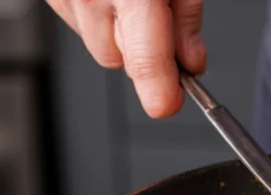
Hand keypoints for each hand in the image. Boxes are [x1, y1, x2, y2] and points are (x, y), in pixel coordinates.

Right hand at [46, 0, 205, 118]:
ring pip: (99, 45)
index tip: (168, 103)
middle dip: (144, 50)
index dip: (161, 92)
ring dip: (118, 32)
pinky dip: (97, 15)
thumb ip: (186, 19)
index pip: (144, 62)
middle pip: (119, 60)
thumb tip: (190, 63)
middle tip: (159, 17)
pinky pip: (79, 23)